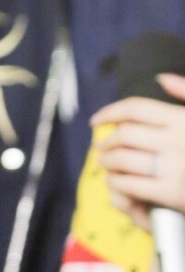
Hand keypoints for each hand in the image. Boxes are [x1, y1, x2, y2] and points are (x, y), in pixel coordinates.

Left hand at [92, 88, 184, 222]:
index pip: (136, 108)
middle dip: (106, 140)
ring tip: (105, 162)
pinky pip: (130, 184)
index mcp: (183, 118)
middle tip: (100, 146)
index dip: (110, 112)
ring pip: (123, 159)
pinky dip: (115, 182)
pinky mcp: (172, 193)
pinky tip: (115, 181)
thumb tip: (160, 78)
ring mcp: (174, 167)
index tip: (96, 120)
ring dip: (107, 161)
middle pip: (125, 134)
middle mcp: (177, 140)